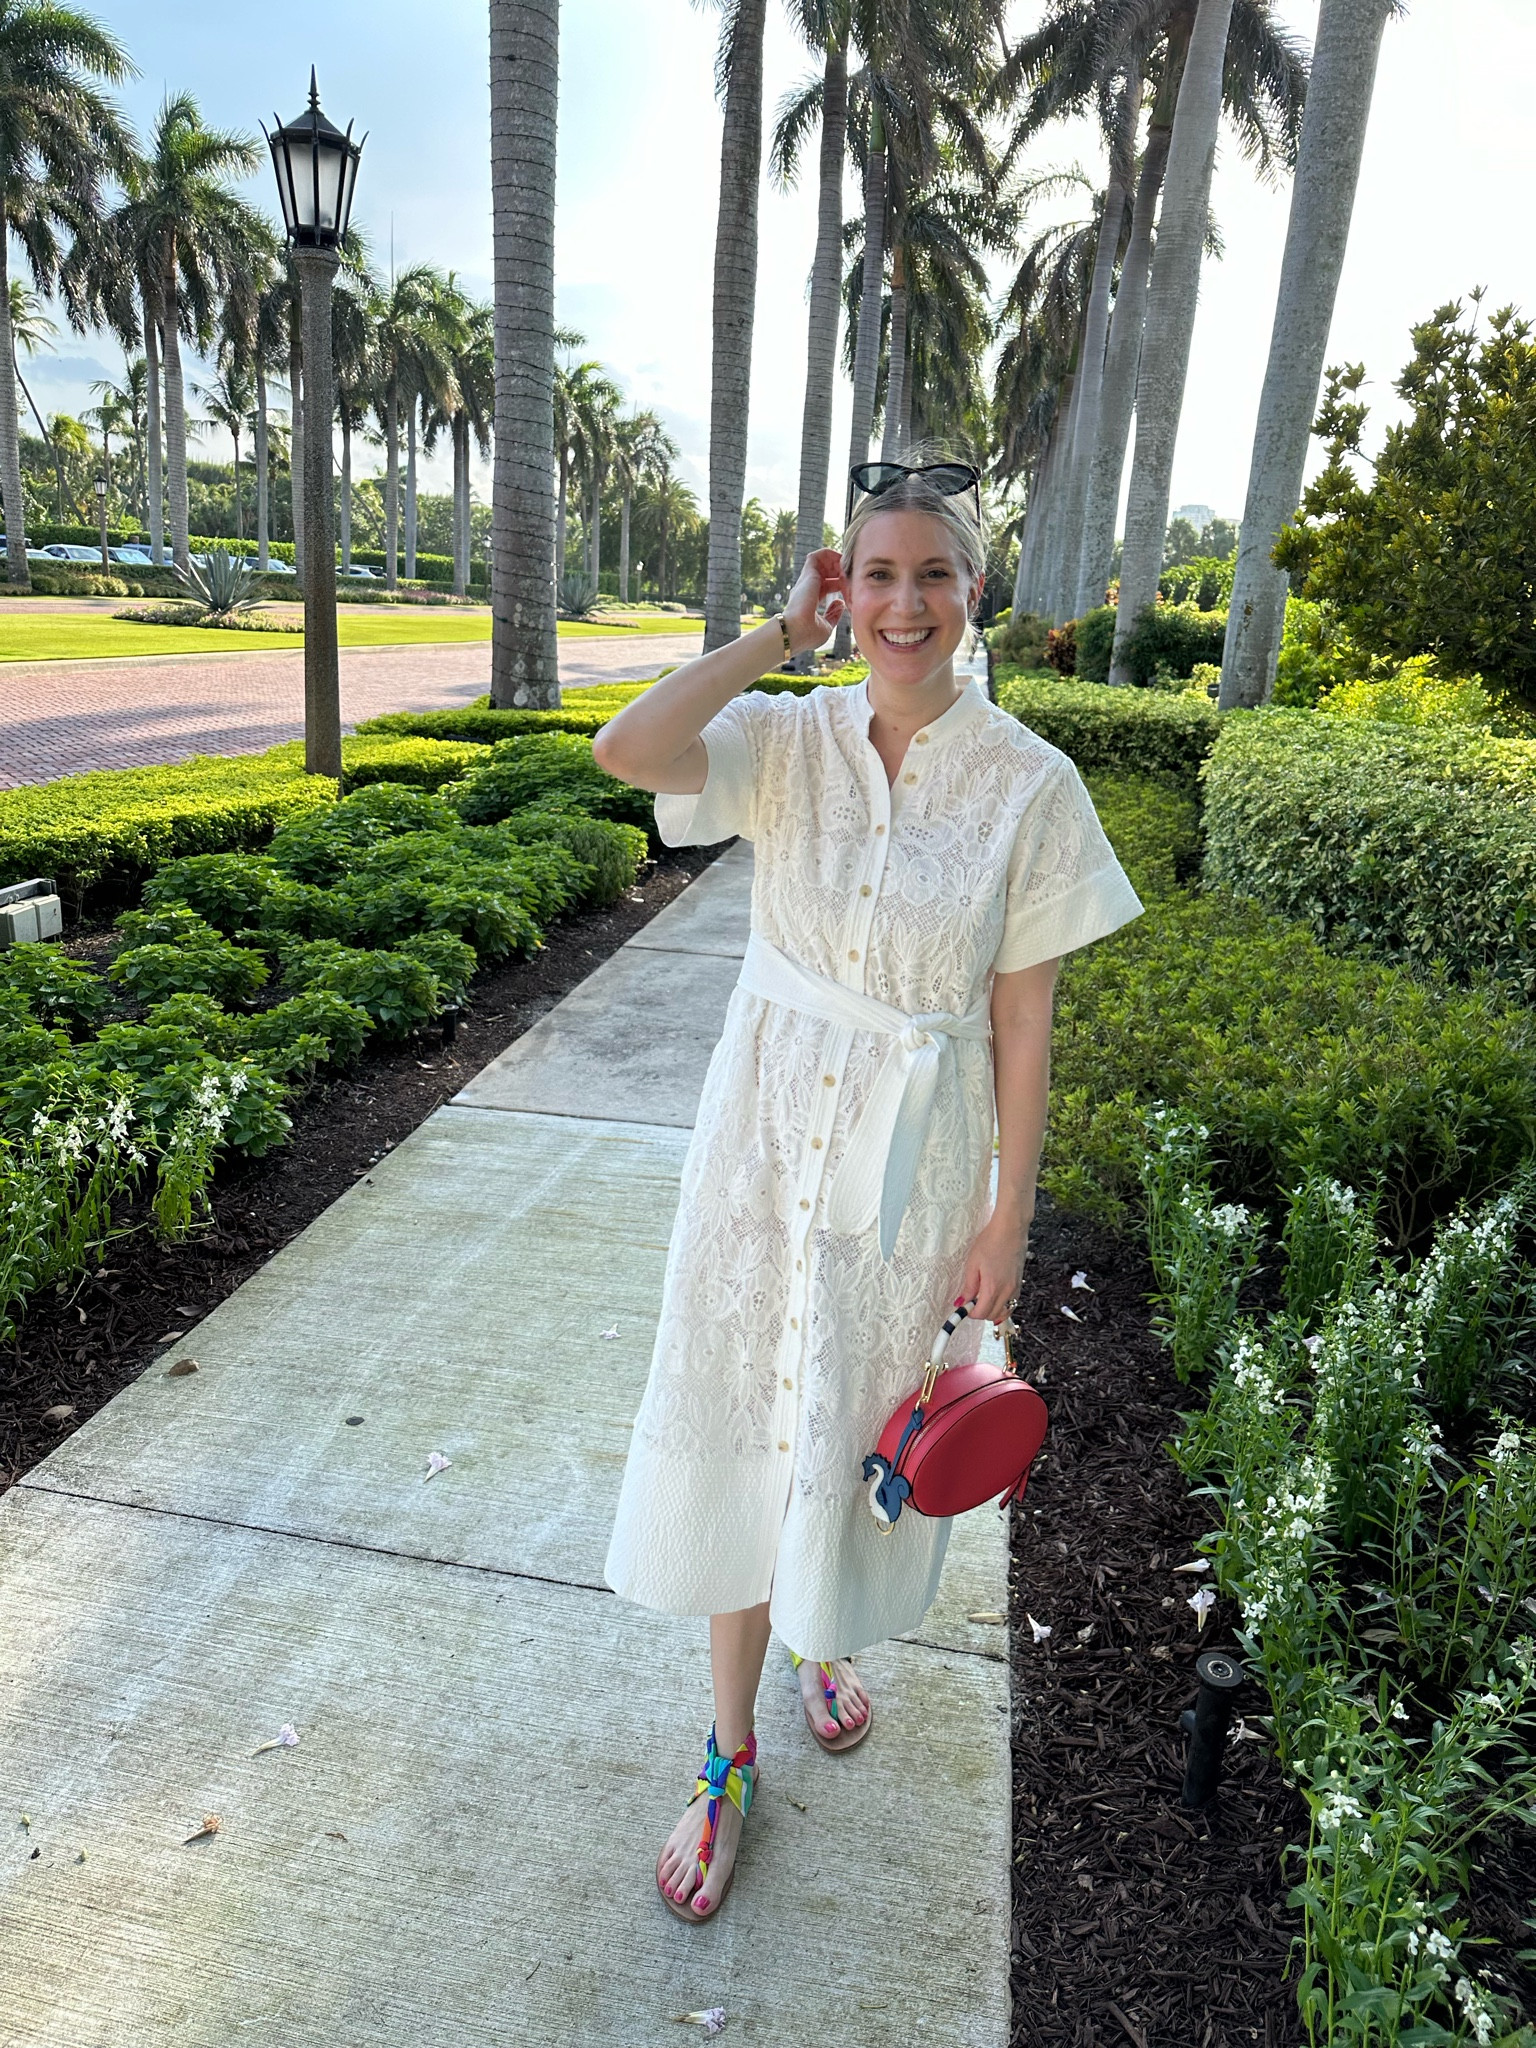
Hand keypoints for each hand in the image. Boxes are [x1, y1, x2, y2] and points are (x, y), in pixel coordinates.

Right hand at [781, 546, 846, 654]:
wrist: (794, 631)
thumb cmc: (807, 634)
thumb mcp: (826, 627)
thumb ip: (833, 615)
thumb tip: (840, 603)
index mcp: (811, 599)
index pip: (827, 585)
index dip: (840, 583)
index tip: (851, 589)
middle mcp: (808, 588)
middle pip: (826, 571)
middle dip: (841, 571)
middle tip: (853, 576)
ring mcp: (807, 580)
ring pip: (823, 561)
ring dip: (838, 562)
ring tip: (849, 568)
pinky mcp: (808, 573)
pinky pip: (819, 555)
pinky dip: (832, 555)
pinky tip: (843, 563)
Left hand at [959, 1209, 1029, 1326]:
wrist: (1010, 1229)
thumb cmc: (990, 1242)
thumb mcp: (973, 1264)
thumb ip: (968, 1286)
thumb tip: (961, 1303)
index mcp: (993, 1287)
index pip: (982, 1313)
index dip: (970, 1313)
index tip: (963, 1306)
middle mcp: (1007, 1291)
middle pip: (993, 1315)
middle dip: (981, 1313)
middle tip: (971, 1301)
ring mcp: (1015, 1288)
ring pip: (1005, 1312)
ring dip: (993, 1311)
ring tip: (983, 1299)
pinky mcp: (1020, 1283)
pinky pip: (1012, 1303)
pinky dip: (1003, 1306)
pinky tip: (995, 1297)